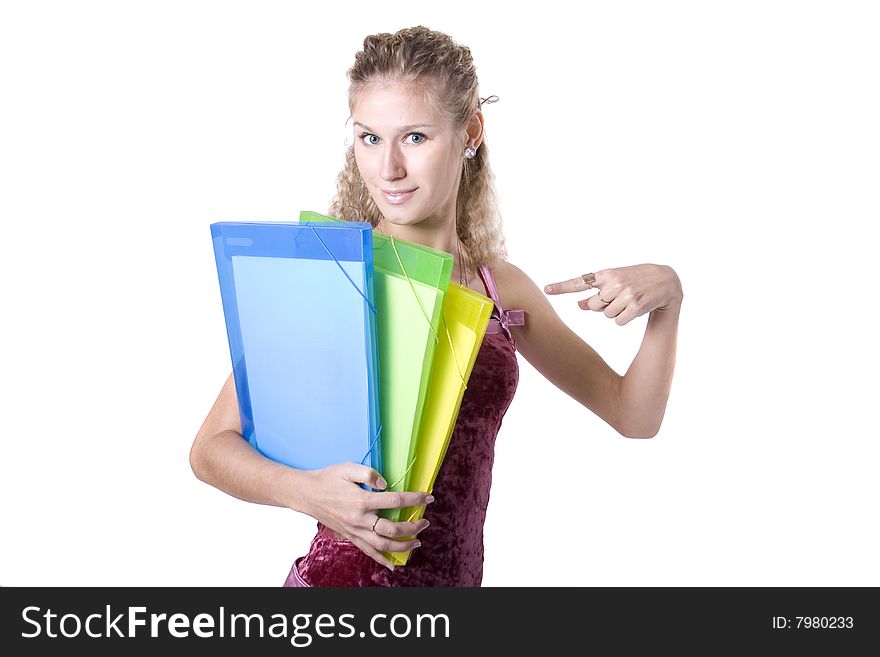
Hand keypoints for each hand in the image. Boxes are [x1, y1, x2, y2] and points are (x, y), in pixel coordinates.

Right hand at [299, 462, 432, 570]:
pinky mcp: (350, 537)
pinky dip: (381, 560)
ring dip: (402, 546)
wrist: (307, 494)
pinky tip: (393, 565)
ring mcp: (354, 531)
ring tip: (417, 542)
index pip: (395, 501)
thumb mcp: (348, 468)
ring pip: (382, 545)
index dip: (414, 499)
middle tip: (425, 522)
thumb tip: (385, 484)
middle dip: (412, 527)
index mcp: (361, 501)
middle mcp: (359, 520)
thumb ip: (368, 474)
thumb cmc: (328, 479)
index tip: (428, 498)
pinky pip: (368, 552)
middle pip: (392, 529)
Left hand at [544, 264, 682, 325]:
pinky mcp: (635, 305)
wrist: (666, 281)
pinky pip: (618, 322)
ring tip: (631, 300)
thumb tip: (579, 305)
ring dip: (617, 312)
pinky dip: (625, 319)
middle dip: (603, 306)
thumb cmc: (636, 281)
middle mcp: (614, 282)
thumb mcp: (616, 282)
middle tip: (620, 298)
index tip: (546, 289)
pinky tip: (636, 308)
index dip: (562, 287)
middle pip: (594, 306)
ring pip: (607, 315)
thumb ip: (597, 292)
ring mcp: (625, 294)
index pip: (580, 282)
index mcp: (606, 274)